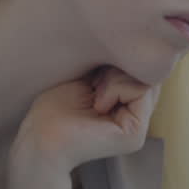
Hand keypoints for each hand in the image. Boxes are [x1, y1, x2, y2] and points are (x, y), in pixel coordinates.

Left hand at [13, 66, 159, 177]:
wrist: (40, 137)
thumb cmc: (55, 108)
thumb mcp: (90, 76)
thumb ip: (117, 68)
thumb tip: (137, 50)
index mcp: (126, 105)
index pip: (142, 70)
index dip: (121, 60)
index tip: (94, 72)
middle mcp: (136, 117)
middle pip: (148, 73)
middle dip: (120, 67)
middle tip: (93, 83)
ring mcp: (138, 128)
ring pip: (146, 80)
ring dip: (115, 78)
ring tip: (94, 94)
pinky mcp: (135, 134)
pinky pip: (141, 91)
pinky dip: (115, 87)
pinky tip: (97, 103)